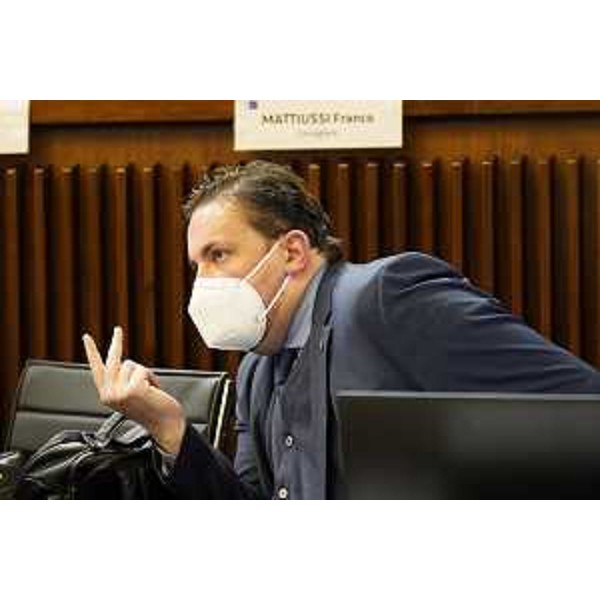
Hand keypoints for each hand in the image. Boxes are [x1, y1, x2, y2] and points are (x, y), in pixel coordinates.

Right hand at [82, 326, 185, 454]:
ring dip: (145, 374)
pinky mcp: (133, 389)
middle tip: (117, 330)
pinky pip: (142, 370)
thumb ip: (121, 381)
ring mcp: (119, 392)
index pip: (96, 369)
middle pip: (112, 360)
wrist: (165, 424)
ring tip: (149, 389)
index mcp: (106, 396)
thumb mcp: (129, 394)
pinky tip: (153, 391)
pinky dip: (152, 377)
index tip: (86, 337)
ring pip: (132, 365)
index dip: (91, 352)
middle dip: (116, 342)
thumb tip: (124, 363)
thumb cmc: (152, 409)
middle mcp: (109, 395)